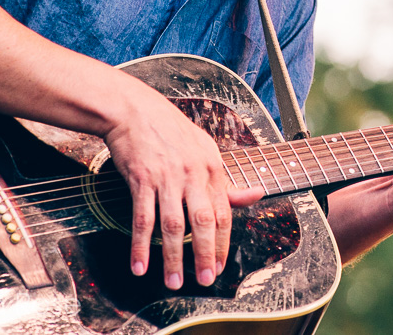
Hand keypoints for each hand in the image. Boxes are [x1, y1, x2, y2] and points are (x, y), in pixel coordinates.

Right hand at [102, 85, 263, 289]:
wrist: (135, 111)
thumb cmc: (171, 131)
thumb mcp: (205, 150)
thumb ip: (226, 180)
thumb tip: (257, 195)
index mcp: (212, 167)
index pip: (223, 212)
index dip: (222, 242)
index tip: (219, 265)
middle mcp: (192, 174)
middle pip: (203, 222)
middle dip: (205, 255)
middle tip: (205, 280)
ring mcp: (167, 177)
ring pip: (173, 225)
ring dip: (173, 258)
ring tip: (173, 281)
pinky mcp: (142, 179)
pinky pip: (143, 218)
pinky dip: (140, 246)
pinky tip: (140, 266)